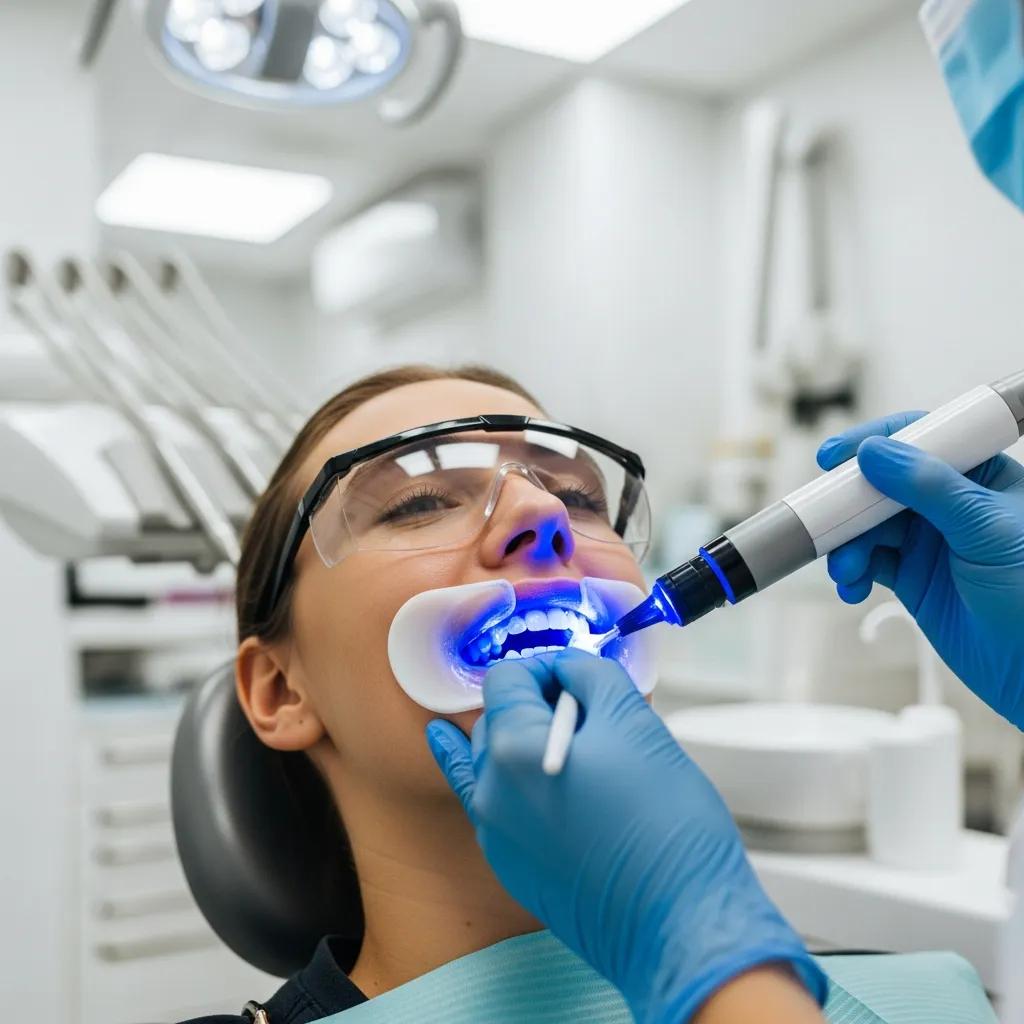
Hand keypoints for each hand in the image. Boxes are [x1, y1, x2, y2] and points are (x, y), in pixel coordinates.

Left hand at [425, 650, 826, 1023]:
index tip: (577, 674)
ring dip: (520, 743)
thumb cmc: (665, 824)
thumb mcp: (634, 722)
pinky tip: (502, 771)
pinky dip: (505, 784)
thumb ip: (591, 675)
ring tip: (565, 743)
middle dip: (534, 704)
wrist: (678, 924)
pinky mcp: (512, 868)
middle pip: (495, 720)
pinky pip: (498, 808)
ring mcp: (496, 836)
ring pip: (493, 764)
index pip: (506, 678)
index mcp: (512, 750)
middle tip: (587, 712)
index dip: (543, 665)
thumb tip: (567, 668)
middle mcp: (490, 793)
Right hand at [818, 412, 1023, 725]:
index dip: (876, 441)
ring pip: (866, 525)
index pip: (922, 440)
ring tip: (846, 568)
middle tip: (825, 517)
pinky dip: (850, 573)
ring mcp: (928, 540)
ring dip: (846, 544)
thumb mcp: (986, 530)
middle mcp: (950, 503)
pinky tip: (852, 587)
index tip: (838, 456)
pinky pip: (865, 562)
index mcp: (980, 476)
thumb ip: (930, 487)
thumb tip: (876, 452)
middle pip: (881, 484)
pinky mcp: (910, 576)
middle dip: (849, 503)